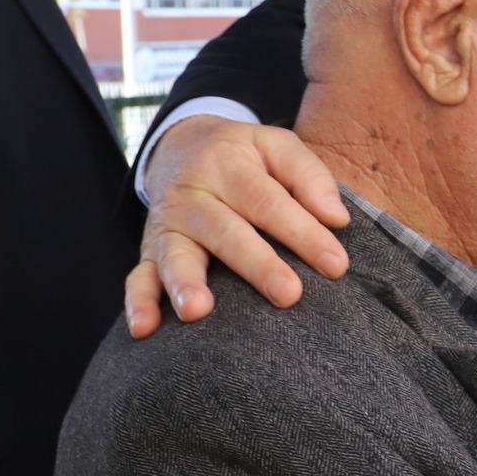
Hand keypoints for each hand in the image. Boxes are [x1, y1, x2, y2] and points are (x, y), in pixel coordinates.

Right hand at [125, 116, 350, 337]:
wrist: (181, 147)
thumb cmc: (244, 156)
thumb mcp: (276, 146)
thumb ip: (310, 176)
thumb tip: (337, 218)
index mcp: (227, 165)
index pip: (269, 203)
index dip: (304, 234)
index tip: (336, 265)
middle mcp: (192, 196)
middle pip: (226, 232)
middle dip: (257, 265)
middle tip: (288, 294)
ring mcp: (168, 226)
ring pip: (176, 256)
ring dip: (185, 284)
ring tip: (197, 311)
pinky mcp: (149, 251)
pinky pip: (139, 277)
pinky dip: (139, 304)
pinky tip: (145, 329)